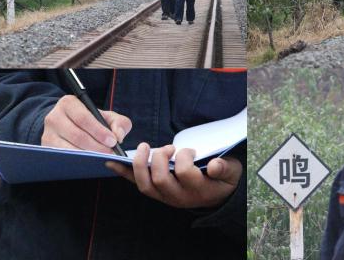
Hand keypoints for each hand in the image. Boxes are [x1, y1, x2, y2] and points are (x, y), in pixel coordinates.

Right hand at [41, 95, 130, 152]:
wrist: (70, 125)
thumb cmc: (92, 121)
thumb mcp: (106, 116)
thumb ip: (119, 123)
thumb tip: (118, 136)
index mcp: (69, 103)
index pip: (83, 118)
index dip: (99, 131)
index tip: (113, 141)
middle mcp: (54, 117)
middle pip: (77, 135)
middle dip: (96, 146)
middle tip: (110, 153)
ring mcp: (48, 133)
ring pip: (69, 148)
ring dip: (88, 155)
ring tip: (102, 158)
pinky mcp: (46, 148)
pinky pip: (64, 157)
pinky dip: (78, 161)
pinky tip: (90, 163)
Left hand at [106, 143, 241, 207]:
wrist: (218, 197)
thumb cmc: (223, 180)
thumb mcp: (232, 172)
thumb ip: (225, 168)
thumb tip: (214, 165)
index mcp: (198, 190)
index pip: (184, 173)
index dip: (184, 157)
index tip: (190, 149)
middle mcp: (179, 197)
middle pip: (159, 179)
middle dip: (160, 158)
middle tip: (168, 147)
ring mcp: (166, 197)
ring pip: (145, 185)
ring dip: (140, 164)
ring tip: (144, 147)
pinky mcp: (157, 194)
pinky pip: (137, 184)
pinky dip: (124, 173)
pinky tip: (112, 162)